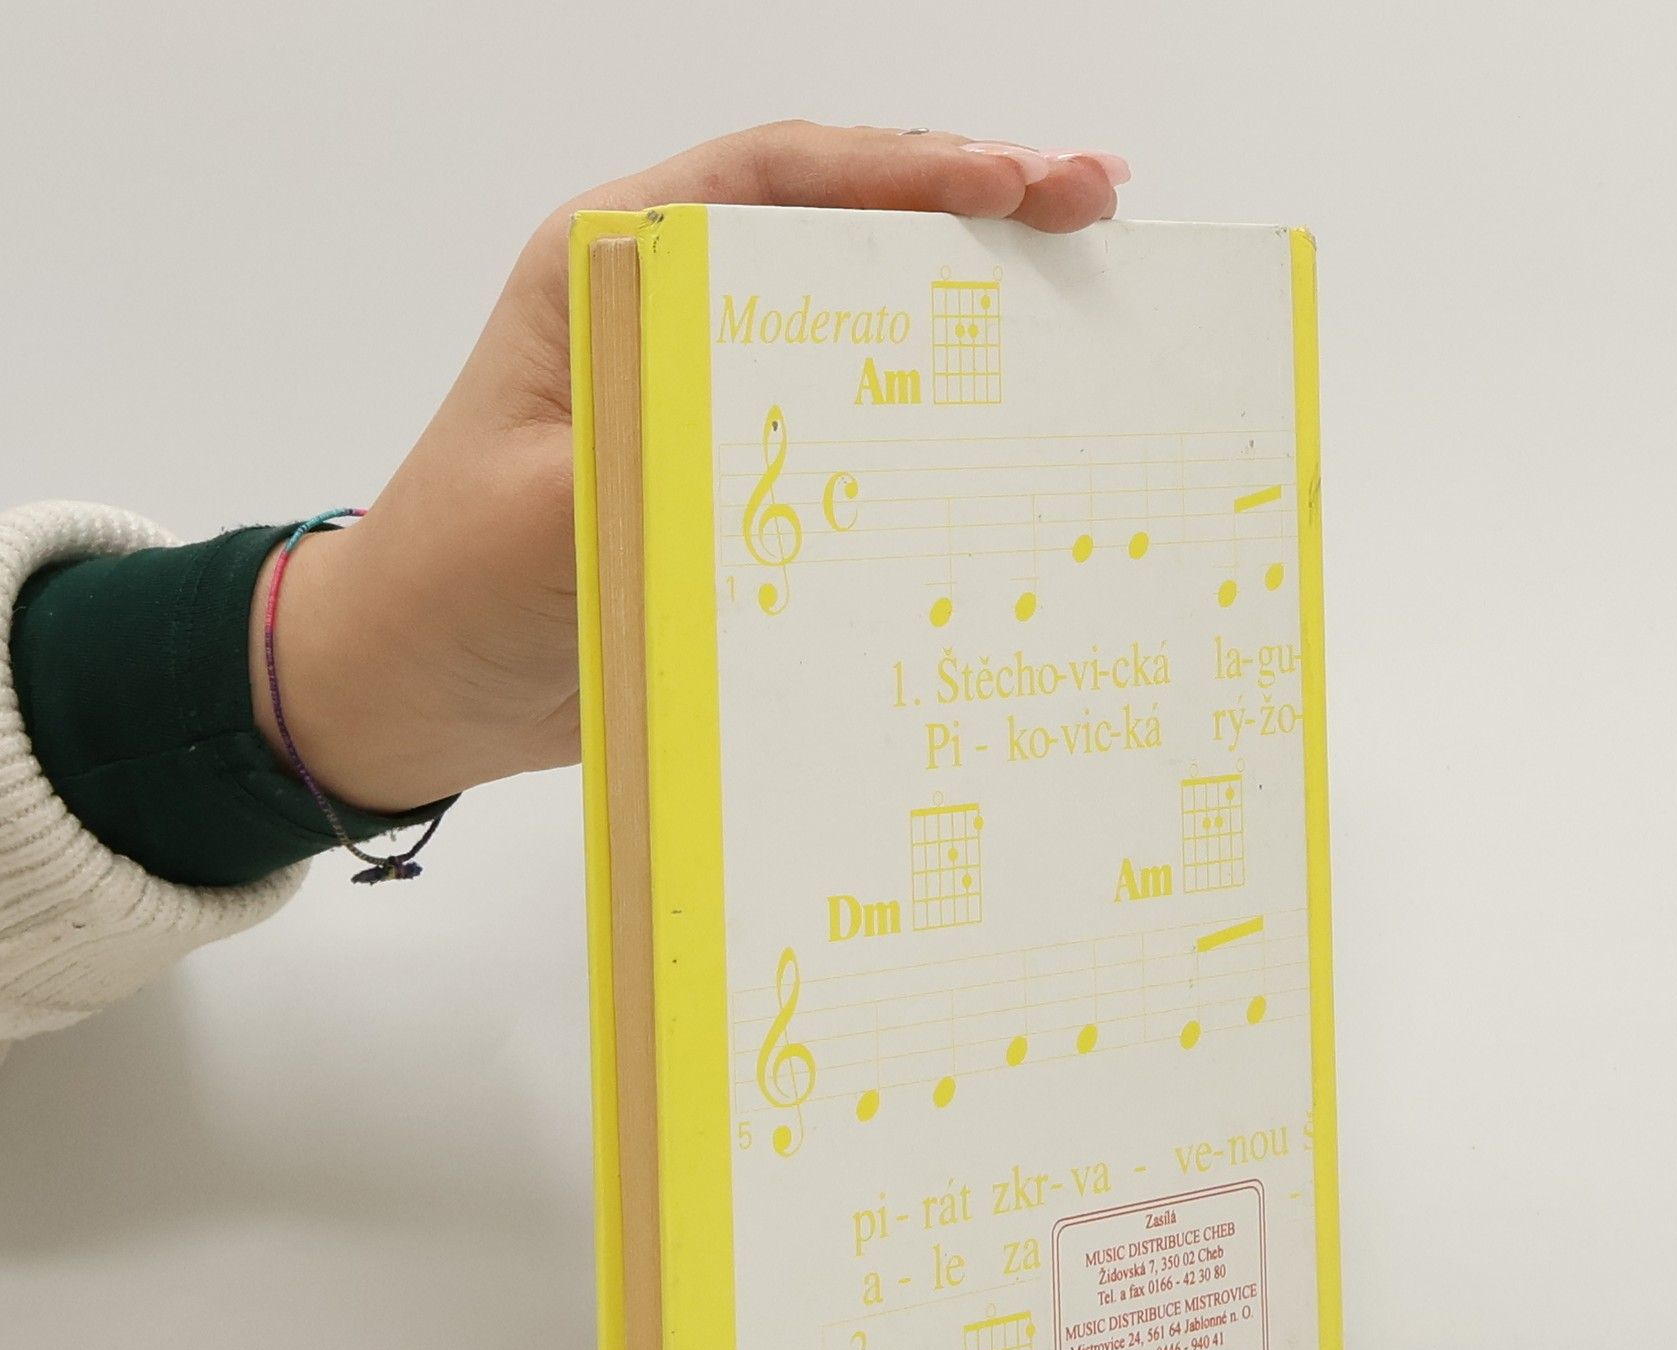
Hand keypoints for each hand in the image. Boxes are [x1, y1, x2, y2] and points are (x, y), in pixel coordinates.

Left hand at [251, 122, 1128, 812]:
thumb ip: (651, 464)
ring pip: (862, 323)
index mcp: (607, 271)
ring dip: (972, 303)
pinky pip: (854, 433)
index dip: (900, 169)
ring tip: (1088, 281)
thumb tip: (797, 454)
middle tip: (1095, 202)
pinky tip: (1013, 421)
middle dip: (973, 206)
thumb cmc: (447, 584)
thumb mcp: (540, 514)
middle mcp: (672, 315)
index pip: (771, 181)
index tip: (1010, 181)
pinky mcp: (738, 479)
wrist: (415, 688)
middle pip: (841, 229)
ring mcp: (713, 396)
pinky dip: (935, 418)